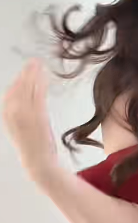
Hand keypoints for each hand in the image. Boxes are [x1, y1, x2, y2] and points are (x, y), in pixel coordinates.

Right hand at [2, 58, 57, 177]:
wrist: (38, 162)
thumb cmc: (33, 145)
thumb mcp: (23, 127)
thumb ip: (23, 113)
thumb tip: (30, 97)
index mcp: (7, 116)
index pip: (11, 93)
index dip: (19, 80)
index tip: (27, 70)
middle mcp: (13, 114)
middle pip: (19, 88)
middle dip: (26, 73)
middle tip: (34, 61)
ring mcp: (25, 115)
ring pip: (28, 89)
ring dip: (33, 75)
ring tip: (39, 64)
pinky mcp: (37, 117)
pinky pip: (38, 96)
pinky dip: (40, 84)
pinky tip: (45, 77)